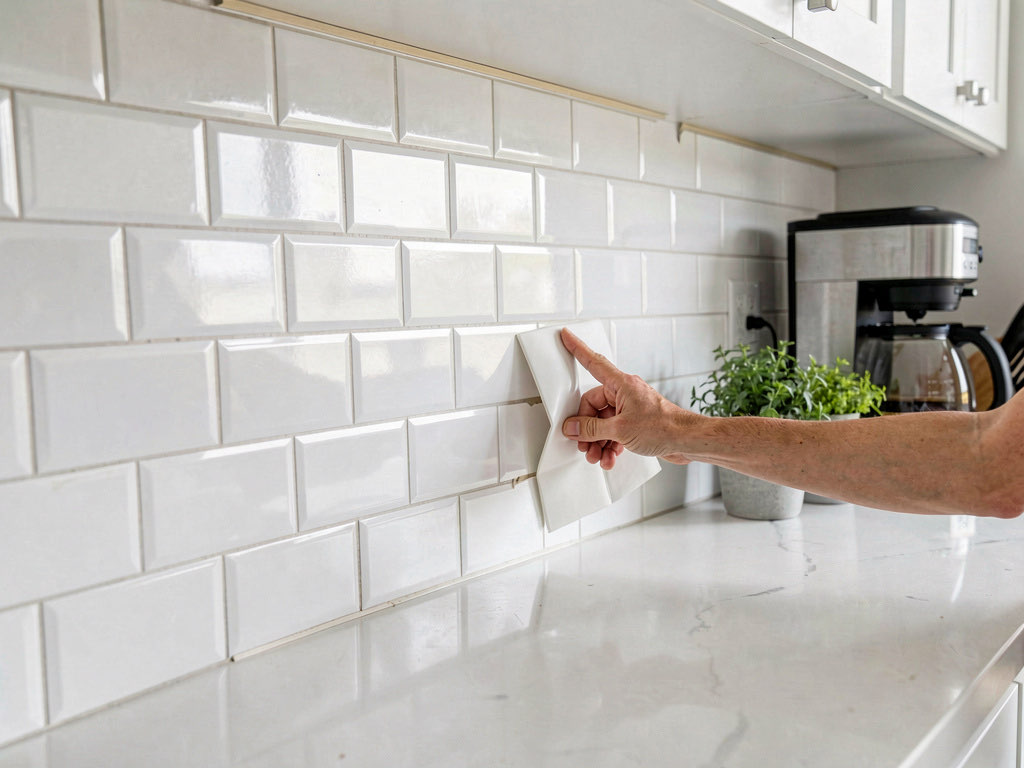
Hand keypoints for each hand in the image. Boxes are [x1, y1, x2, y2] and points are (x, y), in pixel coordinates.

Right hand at [559, 328, 697, 469]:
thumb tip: (573, 427)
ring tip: (596, 455)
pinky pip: (614, 433)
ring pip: (603, 423)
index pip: (593, 362)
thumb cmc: (664, 427)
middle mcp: (625, 394)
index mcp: (621, 384)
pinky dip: (609, 446)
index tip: (567, 335)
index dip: (578, 349)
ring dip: (597, 442)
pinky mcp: (636, 424)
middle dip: (587, 428)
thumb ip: (592, 429)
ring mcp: (631, 409)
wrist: (688, 441)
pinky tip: (609, 457)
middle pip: (594, 406)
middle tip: (583, 443)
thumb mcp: (620, 429)